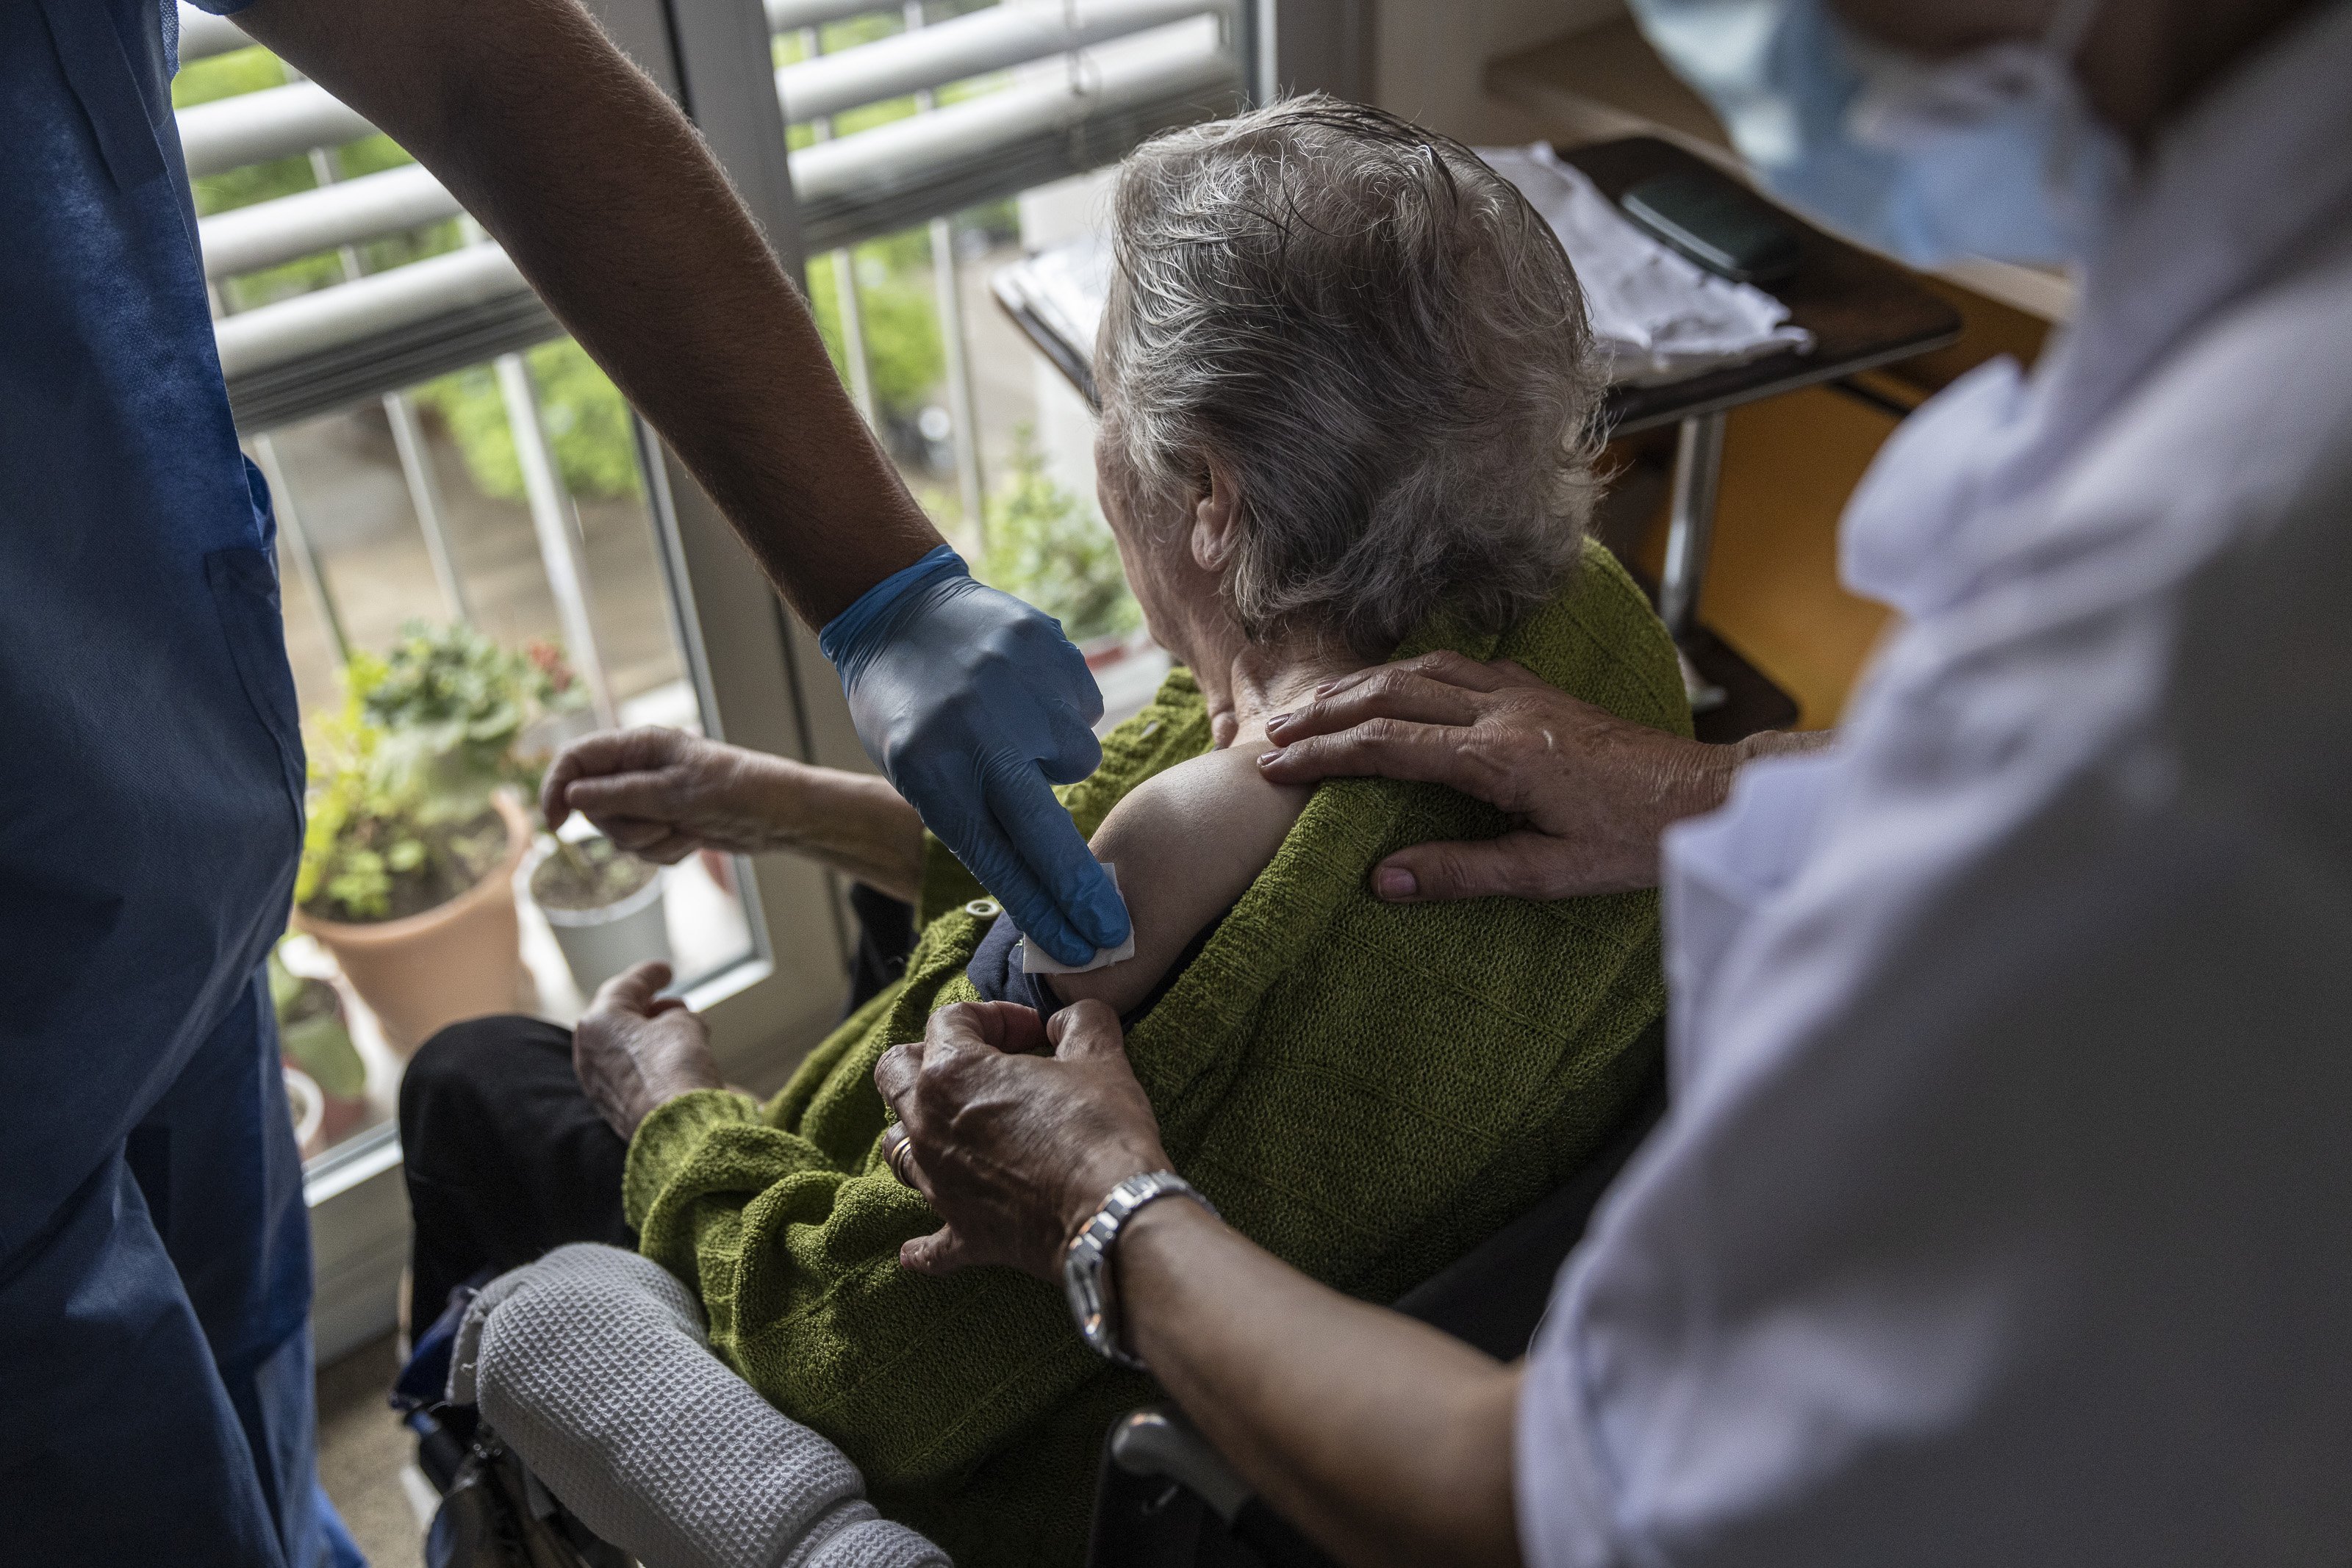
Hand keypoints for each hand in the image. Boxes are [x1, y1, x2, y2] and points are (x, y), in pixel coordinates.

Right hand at [541, 728, 779, 864]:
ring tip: (685, 829)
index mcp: (638, 745)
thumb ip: (619, 794)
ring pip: (617, 834)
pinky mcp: (664, 823)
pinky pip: (642, 849)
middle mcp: (639, 769)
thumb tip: (570, 795)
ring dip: (649, 842)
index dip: (557, 788)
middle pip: (593, 806)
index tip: (555, 824)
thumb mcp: (674, 792)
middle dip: (624, 826)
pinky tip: (693, 840)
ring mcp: (651, 798)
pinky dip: (665, 852)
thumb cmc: (734, 790)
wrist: (777, 816)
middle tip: (663, 822)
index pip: (575, 760)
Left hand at [572, 962, 723, 1139]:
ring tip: (681, 1033)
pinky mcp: (609, 1105)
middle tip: (674, 1003)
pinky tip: (671, 1061)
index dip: (651, 974)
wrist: (677, 1127)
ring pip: (622, 1046)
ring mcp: (595, 1081)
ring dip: (649, 1036)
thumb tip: (672, 1022)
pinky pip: (626, 1071)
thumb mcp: (685, 1024)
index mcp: (599, 1020)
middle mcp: (587, 1049)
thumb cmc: (676, 1068)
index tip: (666, 971)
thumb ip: (675, 1015)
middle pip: (619, 1018)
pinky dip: (647, 1060)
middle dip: (648, 1008)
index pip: (627, 986)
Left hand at [828, 556, 1127, 966]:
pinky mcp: (1050, 650)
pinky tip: (1025, 693)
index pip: (994, 859)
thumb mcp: (916, 771)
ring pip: (1077, 758)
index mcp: (930, 770)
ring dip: (1055, 757)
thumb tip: (1048, 882)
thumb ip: (976, 815)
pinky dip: (1062, 713)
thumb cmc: (910, 710)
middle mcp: (976, 731)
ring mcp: (1017, 686)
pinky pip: (1083, 709)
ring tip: (1014, 728)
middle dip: (1080, 890)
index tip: (1078, 948)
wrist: (902, 611)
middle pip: (1045, 832)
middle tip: (1112, 932)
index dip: (1040, 910)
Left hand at [873, 1000, 1169, 1279]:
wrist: (1111, 1214)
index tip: (1036, 1032)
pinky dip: (922, 1244)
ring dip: (917, 1129)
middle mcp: (927, 1125)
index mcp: (952, 1073)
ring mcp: (937, 1183)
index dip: (996, 1016)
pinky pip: (925, 1244)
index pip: (951, 1020)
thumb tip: (1067, 1021)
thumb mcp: (1100, 1057)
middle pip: (894, 1073)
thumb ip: (1079, 1021)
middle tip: (983, 1065)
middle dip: (929, 1056)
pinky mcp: (959, 1233)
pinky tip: (917, 1248)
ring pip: (895, 1146)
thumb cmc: (1100, 1130)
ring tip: (957, 1128)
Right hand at [1255, 651, 1755, 899]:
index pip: (1387, 745)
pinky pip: (1457, 667)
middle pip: (1390, 693)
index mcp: (1499, 757)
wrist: (1706, 795)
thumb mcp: (1551, 873)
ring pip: (1421, 670)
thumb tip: (1383, 879)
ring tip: (1315, 708)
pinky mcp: (1539, 692)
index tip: (1273, 766)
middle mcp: (1503, 711)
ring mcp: (1522, 694)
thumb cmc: (1634, 841)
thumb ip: (1465, 873)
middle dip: (1324, 712)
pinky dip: (1409, 673)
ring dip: (1360, 686)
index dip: (1323, 755)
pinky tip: (1395, 688)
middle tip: (1271, 733)